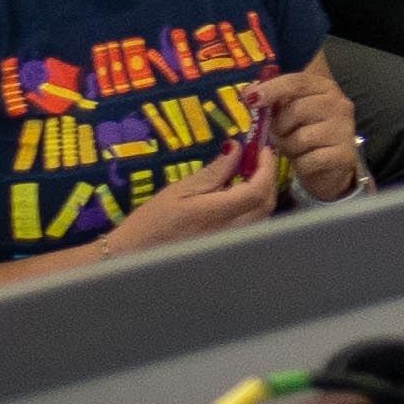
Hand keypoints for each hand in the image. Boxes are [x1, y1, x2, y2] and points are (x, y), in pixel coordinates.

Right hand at [88, 135, 282, 255]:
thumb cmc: (152, 222)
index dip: (266, 168)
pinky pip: (251, 224)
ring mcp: (231, 242)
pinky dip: (252, 206)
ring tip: (247, 172)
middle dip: (267, 177)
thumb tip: (236, 150)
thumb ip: (212, 172)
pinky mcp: (227, 247)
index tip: (263, 149)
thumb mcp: (179, 190)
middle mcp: (231, 232)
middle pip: (266, 204)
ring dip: (261, 191)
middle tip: (258, 157)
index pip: (257, 191)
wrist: (136, 255)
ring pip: (261, 215)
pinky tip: (236, 195)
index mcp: (217, 214)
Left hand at [245, 60, 367, 199]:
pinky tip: (304, 161)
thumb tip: (248, 94)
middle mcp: (339, 105)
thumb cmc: (306, 133)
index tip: (250, 99)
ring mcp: (345, 130)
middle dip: (279, 125)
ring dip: (289, 147)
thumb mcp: (290, 112)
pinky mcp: (345, 155)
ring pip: (301, 138)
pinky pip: (310, 160)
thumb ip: (274, 101)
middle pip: (297, 110)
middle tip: (277, 134)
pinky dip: (300, 164)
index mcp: (325, 87)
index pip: (296, 82)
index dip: (271, 89)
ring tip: (292, 149)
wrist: (330, 166)